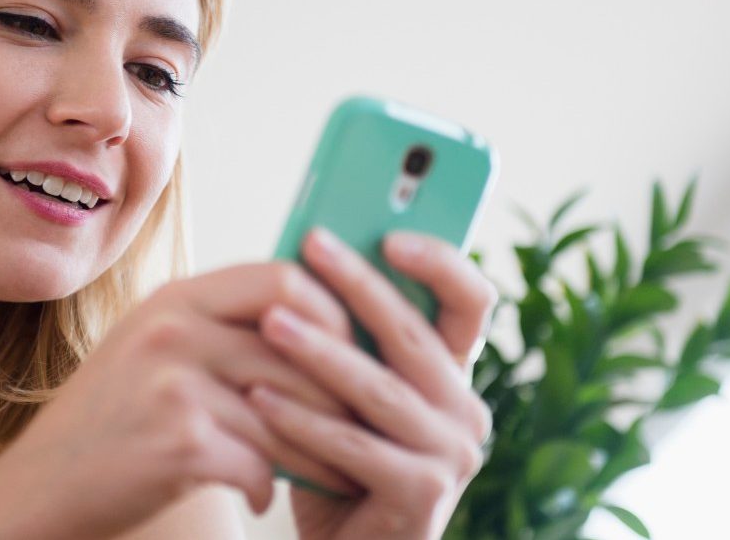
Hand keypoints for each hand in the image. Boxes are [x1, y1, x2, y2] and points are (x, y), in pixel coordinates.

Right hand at [0, 262, 364, 539]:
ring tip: (330, 471)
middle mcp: (174, 328)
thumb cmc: (111, 421)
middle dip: (341, 393)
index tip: (349, 353)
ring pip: (289, 412)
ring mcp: (173, 383)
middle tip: (360, 424)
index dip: (332, 314)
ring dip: (319, 451)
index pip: (284, 278)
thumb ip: (220, 328)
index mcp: (177, 297)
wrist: (38, 488)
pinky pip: (260, 464)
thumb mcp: (154, 349)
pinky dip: (265, 488)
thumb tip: (317, 327)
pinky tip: (258, 497)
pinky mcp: (178, 441)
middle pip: (300, 346)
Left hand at [250, 227, 497, 539]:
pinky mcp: (424, 496)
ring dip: (321, 351)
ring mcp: (452, 456)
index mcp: (452, 375)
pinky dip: (302, 420)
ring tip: (270, 321)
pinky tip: (258, 396)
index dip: (440, 262)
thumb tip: (298, 257)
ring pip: (380, 389)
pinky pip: (354, 446)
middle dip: (357, 284)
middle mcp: (465, 411)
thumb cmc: (334, 461)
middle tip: (310, 244)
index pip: (470, 301)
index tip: (389, 233)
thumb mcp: (346, 392)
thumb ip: (346, 338)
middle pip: (413, 334)